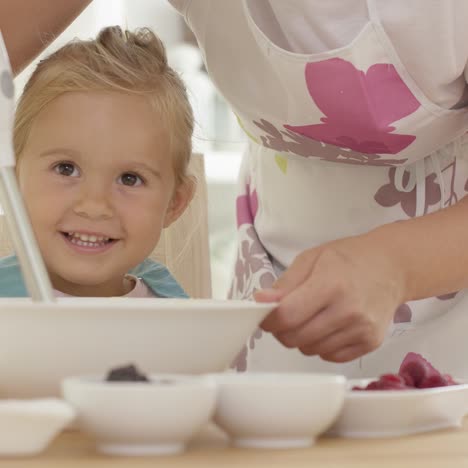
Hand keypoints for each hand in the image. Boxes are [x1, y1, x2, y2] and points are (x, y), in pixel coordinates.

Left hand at [255, 233, 404, 362]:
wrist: (392, 266)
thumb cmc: (348, 258)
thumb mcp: (311, 259)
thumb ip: (284, 284)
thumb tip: (260, 302)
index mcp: (330, 284)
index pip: (287, 316)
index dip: (268, 319)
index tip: (266, 314)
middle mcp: (348, 311)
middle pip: (295, 338)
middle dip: (282, 329)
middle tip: (287, 314)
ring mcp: (362, 330)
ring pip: (310, 350)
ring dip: (302, 337)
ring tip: (312, 316)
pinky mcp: (370, 343)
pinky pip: (330, 356)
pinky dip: (321, 345)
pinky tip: (328, 325)